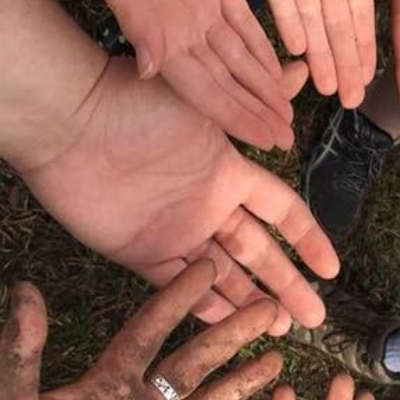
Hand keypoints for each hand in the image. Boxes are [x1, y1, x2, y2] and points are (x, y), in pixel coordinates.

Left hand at [20, 58, 338, 334]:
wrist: (68, 123)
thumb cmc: (136, 104)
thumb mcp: (204, 100)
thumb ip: (250, 104)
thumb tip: (299, 70)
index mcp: (229, 173)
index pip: (282, 212)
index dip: (308, 239)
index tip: (331, 269)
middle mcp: (207, 207)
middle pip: (258, 253)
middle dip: (288, 285)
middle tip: (315, 318)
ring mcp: (175, 231)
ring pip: (223, 276)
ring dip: (251, 302)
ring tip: (281, 329)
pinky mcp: (140, 251)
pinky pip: (178, 286)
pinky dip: (204, 306)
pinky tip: (231, 326)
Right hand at [78, 0, 294, 150]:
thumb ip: (135, 21)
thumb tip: (151, 70)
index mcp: (159, 34)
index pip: (205, 91)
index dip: (236, 118)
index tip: (265, 140)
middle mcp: (181, 28)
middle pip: (227, 83)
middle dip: (256, 112)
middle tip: (286, 138)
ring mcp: (199, 7)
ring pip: (239, 57)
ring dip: (263, 86)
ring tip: (287, 112)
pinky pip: (243, 22)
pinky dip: (262, 46)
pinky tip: (280, 67)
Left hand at [239, 0, 399, 107]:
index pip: (361, 7)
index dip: (366, 43)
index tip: (371, 77)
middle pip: (335, 21)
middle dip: (344, 62)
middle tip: (351, 101)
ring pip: (307, 13)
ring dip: (317, 52)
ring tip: (325, 88)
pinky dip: (285, 16)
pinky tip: (296, 48)